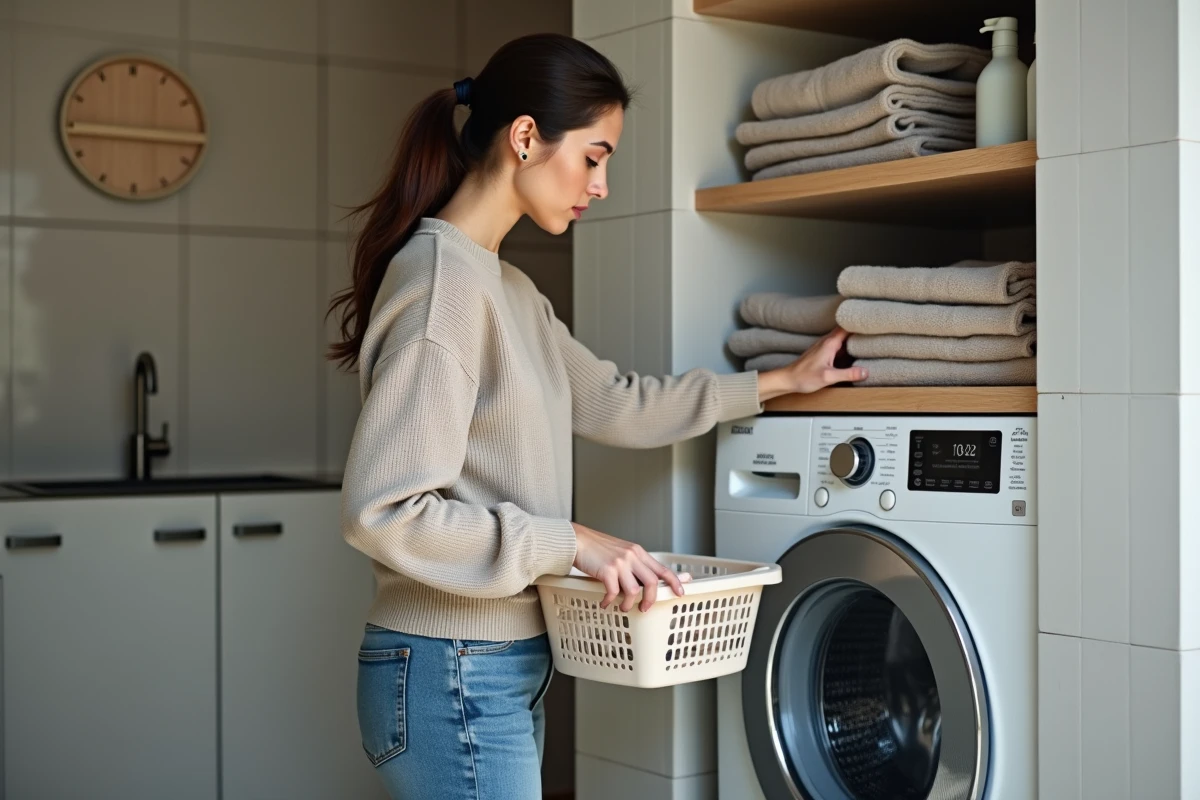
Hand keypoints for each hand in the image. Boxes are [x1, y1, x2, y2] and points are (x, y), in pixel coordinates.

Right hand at [571, 522, 690, 611]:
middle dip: (651, 599)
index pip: (662, 568)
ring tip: (621, 607)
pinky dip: (609, 601)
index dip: (674, 582)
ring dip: (628, 604)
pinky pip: (614, 592)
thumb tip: (646, 580)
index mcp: (638, 552)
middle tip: (644, 608)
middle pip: (652, 582)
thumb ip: (635, 564)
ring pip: (634, 590)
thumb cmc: (598, 548)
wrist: (578, 540)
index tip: (680, 592)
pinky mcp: (606, 570)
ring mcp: (620, 563)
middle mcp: (632, 556)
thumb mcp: (621, 551)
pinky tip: (604, 602)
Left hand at [756, 327, 865, 400]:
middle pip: (847, 331)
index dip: (859, 322)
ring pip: (843, 339)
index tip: (872, 321)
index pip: (847, 326)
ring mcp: (825, 347)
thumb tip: (865, 371)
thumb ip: (847, 374)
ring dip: (854, 339)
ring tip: (870, 339)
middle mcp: (827, 342)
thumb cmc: (804, 377)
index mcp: (830, 343)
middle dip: (860, 330)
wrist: (788, 379)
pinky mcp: (823, 353)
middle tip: (876, 330)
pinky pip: (839, 347)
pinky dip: (848, 347)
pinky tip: (855, 353)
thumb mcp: (828, 377)